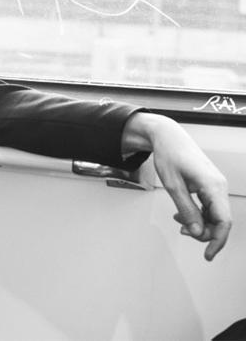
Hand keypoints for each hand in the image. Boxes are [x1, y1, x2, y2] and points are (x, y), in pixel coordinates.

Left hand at [122, 111, 230, 259]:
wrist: (168, 137)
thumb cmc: (169, 155)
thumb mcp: (173, 185)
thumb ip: (186, 209)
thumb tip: (195, 232)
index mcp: (213, 186)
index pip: (224, 221)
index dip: (217, 240)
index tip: (208, 255)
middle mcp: (219, 186)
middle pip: (220, 221)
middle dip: (203, 231)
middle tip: (181, 230)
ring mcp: (216, 186)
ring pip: (214, 215)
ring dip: (198, 223)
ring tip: (178, 221)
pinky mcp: (210, 186)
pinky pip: (209, 207)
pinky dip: (196, 214)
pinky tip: (181, 214)